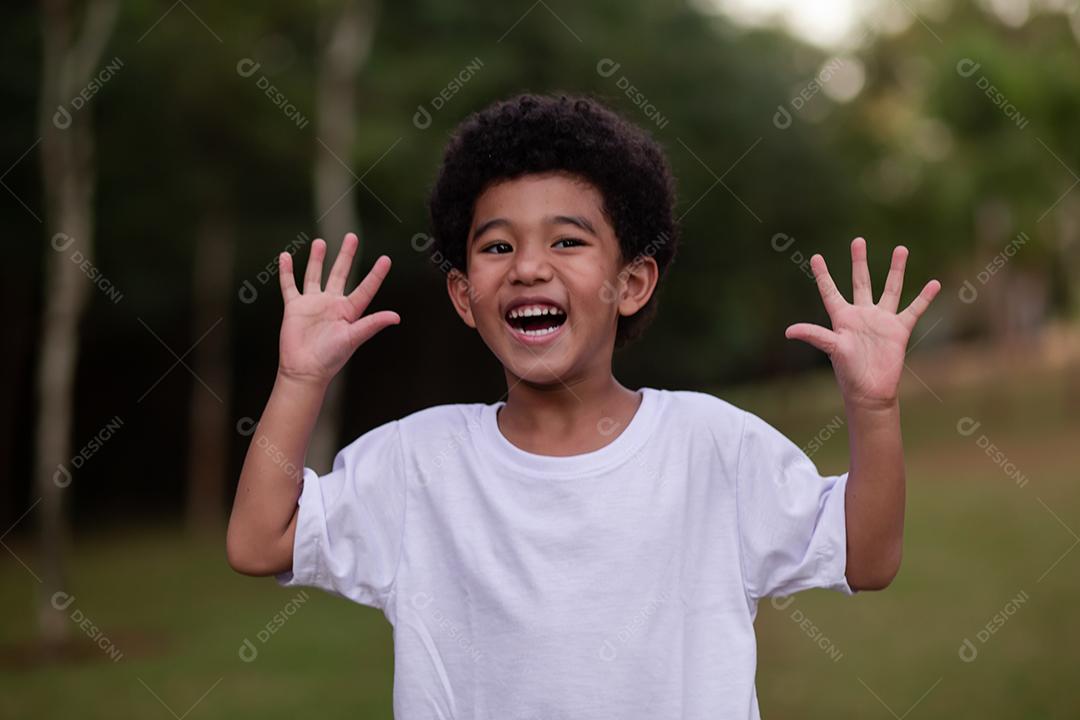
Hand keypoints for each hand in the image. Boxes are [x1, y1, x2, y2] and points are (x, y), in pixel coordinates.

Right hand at [277, 232, 399, 387]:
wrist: (305, 369)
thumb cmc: (331, 357)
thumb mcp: (354, 337)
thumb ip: (372, 324)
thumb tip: (396, 317)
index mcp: (349, 310)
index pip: (365, 288)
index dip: (376, 274)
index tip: (386, 259)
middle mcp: (332, 303)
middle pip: (340, 273)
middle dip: (346, 255)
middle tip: (352, 237)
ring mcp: (313, 303)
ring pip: (314, 275)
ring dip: (317, 259)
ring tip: (320, 242)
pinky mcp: (295, 307)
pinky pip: (289, 285)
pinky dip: (287, 271)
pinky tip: (285, 256)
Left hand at [784, 237, 940, 409]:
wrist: (871, 391)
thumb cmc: (848, 372)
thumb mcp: (832, 348)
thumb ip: (815, 335)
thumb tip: (788, 331)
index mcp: (842, 318)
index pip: (830, 291)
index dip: (823, 275)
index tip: (815, 257)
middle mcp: (861, 315)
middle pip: (860, 281)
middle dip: (859, 261)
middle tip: (858, 240)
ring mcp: (881, 320)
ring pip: (890, 288)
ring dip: (896, 269)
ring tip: (901, 249)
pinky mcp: (899, 329)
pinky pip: (914, 309)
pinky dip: (924, 297)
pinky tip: (934, 283)